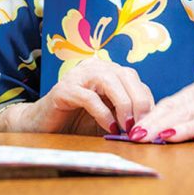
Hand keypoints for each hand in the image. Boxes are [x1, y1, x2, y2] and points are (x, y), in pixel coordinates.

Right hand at [5, 59, 154, 134]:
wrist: (42, 124)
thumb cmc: (77, 121)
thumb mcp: (108, 116)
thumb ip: (126, 115)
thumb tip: (151, 126)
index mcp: (107, 70)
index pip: (135, 80)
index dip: (146, 101)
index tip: (151, 124)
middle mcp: (94, 67)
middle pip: (126, 76)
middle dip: (139, 102)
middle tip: (142, 126)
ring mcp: (78, 75)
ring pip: (109, 81)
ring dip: (123, 105)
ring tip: (127, 126)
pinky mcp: (64, 89)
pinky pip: (89, 97)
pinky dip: (103, 113)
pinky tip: (109, 128)